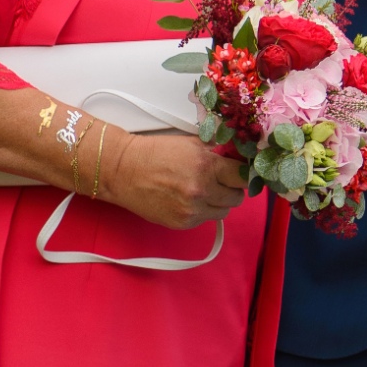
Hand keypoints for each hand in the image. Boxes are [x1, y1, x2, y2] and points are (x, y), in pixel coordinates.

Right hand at [102, 131, 248, 229]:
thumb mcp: (190, 143)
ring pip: (224, 211)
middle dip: (232, 187)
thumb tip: (238, 157)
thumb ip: (217, 151)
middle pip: (237, 197)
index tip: (240, 172)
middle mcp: (201, 190)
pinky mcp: (182, 223)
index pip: (242, 176)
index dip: (243, 173)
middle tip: (222, 181)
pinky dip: (203, 210)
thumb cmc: (154, 153)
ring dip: (219, 201)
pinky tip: (190, 199)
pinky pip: (206, 219)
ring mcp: (192, 210)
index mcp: (206, 166)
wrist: (123, 171)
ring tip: (205, 190)